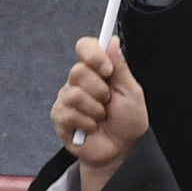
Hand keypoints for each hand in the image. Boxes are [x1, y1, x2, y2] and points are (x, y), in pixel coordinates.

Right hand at [51, 34, 149, 190]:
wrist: (121, 149)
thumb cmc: (128, 121)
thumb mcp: (131, 92)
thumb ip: (120, 67)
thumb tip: (112, 40)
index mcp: (97, 71)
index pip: (85, 47)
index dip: (93, 54)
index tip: (106, 69)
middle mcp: (79, 82)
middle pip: (78, 71)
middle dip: (100, 91)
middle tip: (109, 103)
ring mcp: (67, 98)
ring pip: (74, 94)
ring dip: (95, 110)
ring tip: (102, 118)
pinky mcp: (60, 117)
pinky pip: (69, 113)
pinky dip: (87, 123)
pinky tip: (92, 128)